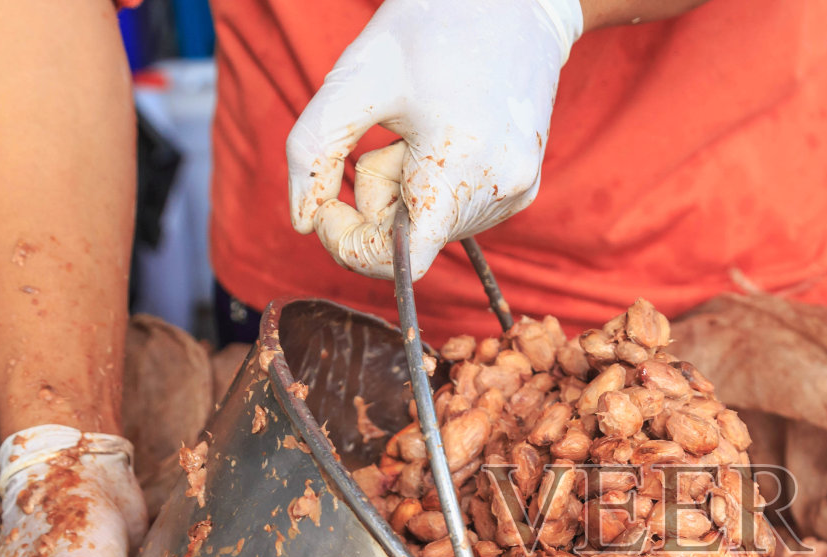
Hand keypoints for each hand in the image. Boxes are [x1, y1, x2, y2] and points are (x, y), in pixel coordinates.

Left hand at [287, 0, 583, 280]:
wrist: (514, 0)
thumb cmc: (432, 26)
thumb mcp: (354, 81)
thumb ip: (313, 153)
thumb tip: (301, 221)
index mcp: (461, 167)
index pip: (402, 260)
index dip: (350, 245)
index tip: (327, 208)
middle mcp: (501, 191)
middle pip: (411, 239)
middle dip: (378, 198)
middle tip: (384, 138)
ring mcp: (518, 193)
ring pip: (432, 226)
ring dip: (406, 189)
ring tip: (420, 127)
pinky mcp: (524, 187)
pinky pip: (457, 211)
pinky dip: (434, 183)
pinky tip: (445, 133)